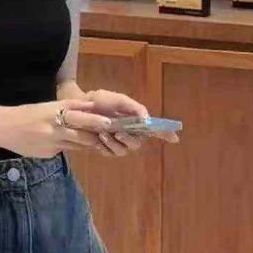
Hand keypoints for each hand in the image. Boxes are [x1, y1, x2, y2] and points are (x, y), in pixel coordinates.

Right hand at [0, 97, 117, 158]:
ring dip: (88, 143)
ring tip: (101, 142)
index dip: (96, 120)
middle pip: (82, 132)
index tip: (111, 122)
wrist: (3, 127)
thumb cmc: (26, 114)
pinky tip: (70, 145)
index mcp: (54, 111)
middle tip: (111, 135)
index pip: (81, 116)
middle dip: (97, 135)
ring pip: (76, 144)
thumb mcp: (47, 106)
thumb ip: (69, 107)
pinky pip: (64, 150)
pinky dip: (70, 147)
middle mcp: (55, 126)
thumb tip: (90, 107)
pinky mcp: (48, 153)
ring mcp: (52, 142)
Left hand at [57, 82, 179, 155]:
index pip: (154, 128)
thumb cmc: (98, 101)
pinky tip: (99, 140)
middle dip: (130, 139)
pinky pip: (111, 153)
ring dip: (115, 144)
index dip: (165, 133)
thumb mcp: (116, 99)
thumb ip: (133, 107)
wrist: (77, 106)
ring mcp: (117, 142)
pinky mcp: (106, 148)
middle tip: (119, 133)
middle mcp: (129, 132)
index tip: (175, 138)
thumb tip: (146, 118)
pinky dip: (106, 147)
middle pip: (138, 143)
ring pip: (125, 150)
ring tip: (103, 134)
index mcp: (135, 120)